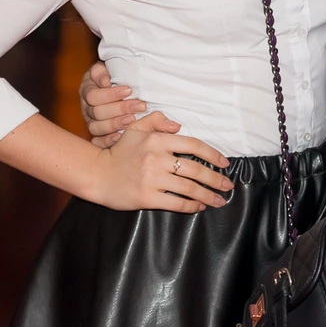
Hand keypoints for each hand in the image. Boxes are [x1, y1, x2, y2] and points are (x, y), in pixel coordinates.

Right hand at [79, 60, 177, 147]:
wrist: (118, 84)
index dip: (110, 94)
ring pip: (96, 128)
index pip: (93, 96)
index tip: (129, 90)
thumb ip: (102, 71)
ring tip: (133, 120)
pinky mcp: (97, 134)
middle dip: (120, 109)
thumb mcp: (107, 67)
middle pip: (97, 112)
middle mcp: (86, 107)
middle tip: (140, 106)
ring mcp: (91, 121)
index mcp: (87, 89)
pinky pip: (97, 141)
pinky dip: (107, 140)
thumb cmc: (114, 75)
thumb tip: (105, 81)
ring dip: (116, 124)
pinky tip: (120, 137)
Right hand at [90, 124, 232, 212]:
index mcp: (158, 140)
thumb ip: (156, 120)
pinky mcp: (147, 197)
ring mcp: (153, 179)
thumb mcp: (135, 129)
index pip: (193, 145)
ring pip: (188, 188)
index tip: (224, 163)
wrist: (97, 174)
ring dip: (208, 195)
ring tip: (220, 200)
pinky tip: (200, 206)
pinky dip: (191, 205)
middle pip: (195, 169)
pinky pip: (175, 203)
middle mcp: (157, 159)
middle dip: (216, 179)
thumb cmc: (119, 152)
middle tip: (228, 186)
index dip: (212, 154)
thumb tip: (179, 125)